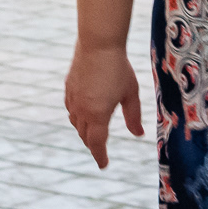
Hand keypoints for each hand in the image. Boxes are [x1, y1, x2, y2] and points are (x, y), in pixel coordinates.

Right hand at [64, 43, 144, 168]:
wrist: (98, 43)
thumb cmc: (118, 67)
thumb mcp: (130, 93)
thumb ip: (133, 116)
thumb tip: (138, 134)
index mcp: (97, 115)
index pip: (97, 143)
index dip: (100, 156)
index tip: (103, 165)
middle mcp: (82, 110)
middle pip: (85, 136)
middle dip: (93, 145)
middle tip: (101, 150)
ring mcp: (73, 98)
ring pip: (75, 123)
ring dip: (84, 131)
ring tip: (93, 133)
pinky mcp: (68, 88)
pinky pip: (71, 109)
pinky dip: (77, 117)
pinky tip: (84, 113)